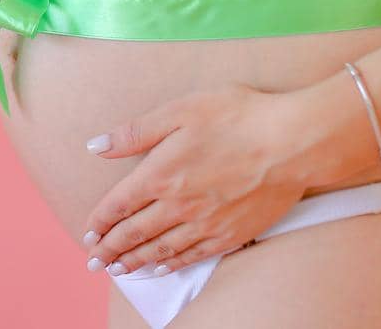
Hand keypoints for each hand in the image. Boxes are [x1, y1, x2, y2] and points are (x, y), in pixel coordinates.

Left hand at [79, 81, 322, 276]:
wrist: (293, 143)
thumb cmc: (237, 117)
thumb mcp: (180, 111)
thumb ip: (135, 132)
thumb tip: (95, 145)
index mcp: (160, 174)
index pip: (119, 205)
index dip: (100, 221)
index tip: (87, 234)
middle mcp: (178, 205)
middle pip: (134, 233)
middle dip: (110, 248)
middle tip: (93, 261)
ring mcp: (206, 224)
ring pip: (160, 249)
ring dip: (134, 261)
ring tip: (117, 269)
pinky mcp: (231, 234)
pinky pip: (193, 256)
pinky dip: (171, 265)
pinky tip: (160, 268)